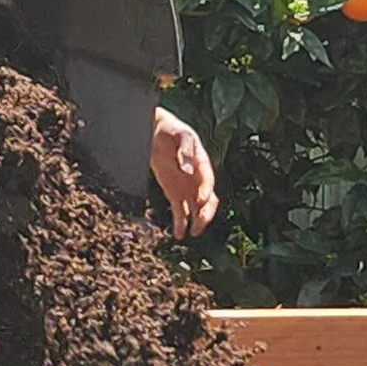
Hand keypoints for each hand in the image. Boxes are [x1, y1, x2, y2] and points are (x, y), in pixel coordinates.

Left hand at [150, 105, 218, 238]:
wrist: (158, 133)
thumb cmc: (172, 131)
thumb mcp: (181, 135)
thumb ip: (185, 150)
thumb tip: (187, 169)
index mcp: (203, 164)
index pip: (208, 181)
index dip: (206, 191)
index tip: (200, 200)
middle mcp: (198, 179)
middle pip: (208, 201)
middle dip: (205, 213)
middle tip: (199, 223)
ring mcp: (187, 188)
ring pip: (196, 210)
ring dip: (196, 222)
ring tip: (192, 233)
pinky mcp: (174, 194)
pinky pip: (180, 211)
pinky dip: (180, 223)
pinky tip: (179, 234)